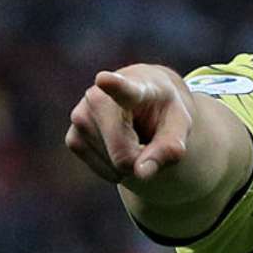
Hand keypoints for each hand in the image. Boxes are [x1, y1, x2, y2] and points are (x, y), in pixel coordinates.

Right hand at [65, 65, 193, 186]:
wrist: (142, 100)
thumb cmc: (163, 111)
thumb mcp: (179, 126)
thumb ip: (169, 148)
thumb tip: (141, 173)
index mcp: (132, 86)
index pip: (121, 88)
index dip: (113, 85)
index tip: (103, 79)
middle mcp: (99, 98)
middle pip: (122, 153)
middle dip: (140, 159)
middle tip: (148, 139)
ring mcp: (80, 118)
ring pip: (113, 164)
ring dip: (129, 162)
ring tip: (132, 136)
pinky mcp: (72, 138)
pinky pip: (101, 170)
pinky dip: (116, 169)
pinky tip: (119, 146)